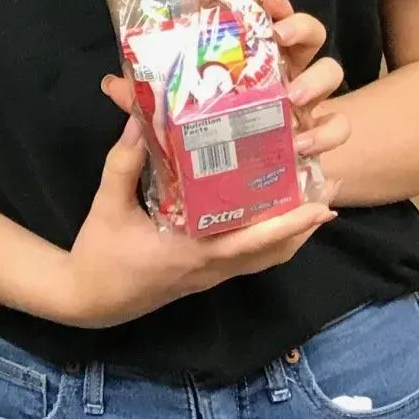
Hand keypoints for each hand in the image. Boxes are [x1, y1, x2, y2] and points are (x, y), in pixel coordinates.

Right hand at [54, 116, 337, 328]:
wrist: (90, 299)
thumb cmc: (101, 254)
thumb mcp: (106, 205)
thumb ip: (123, 163)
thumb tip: (140, 120)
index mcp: (192, 251)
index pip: (250, 241)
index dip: (288, 226)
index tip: (319, 206)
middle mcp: (210, 267)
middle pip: (271, 253)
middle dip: (304, 226)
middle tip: (328, 191)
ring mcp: (210, 275)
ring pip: (265, 260)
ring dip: (293, 236)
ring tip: (313, 203)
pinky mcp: (205, 275)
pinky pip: (250, 260)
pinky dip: (271, 242)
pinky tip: (274, 219)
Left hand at [100, 0, 351, 160]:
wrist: (248, 174)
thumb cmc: (215, 130)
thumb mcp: (179, 113)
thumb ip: (152, 99)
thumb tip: (111, 83)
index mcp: (256, 55)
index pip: (272, 14)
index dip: (274, 2)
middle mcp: (288, 70)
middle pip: (312, 32)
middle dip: (300, 27)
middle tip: (277, 36)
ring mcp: (309, 100)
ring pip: (334, 73)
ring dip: (316, 81)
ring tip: (291, 98)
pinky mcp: (320, 133)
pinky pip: (340, 126)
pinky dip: (328, 133)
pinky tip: (302, 145)